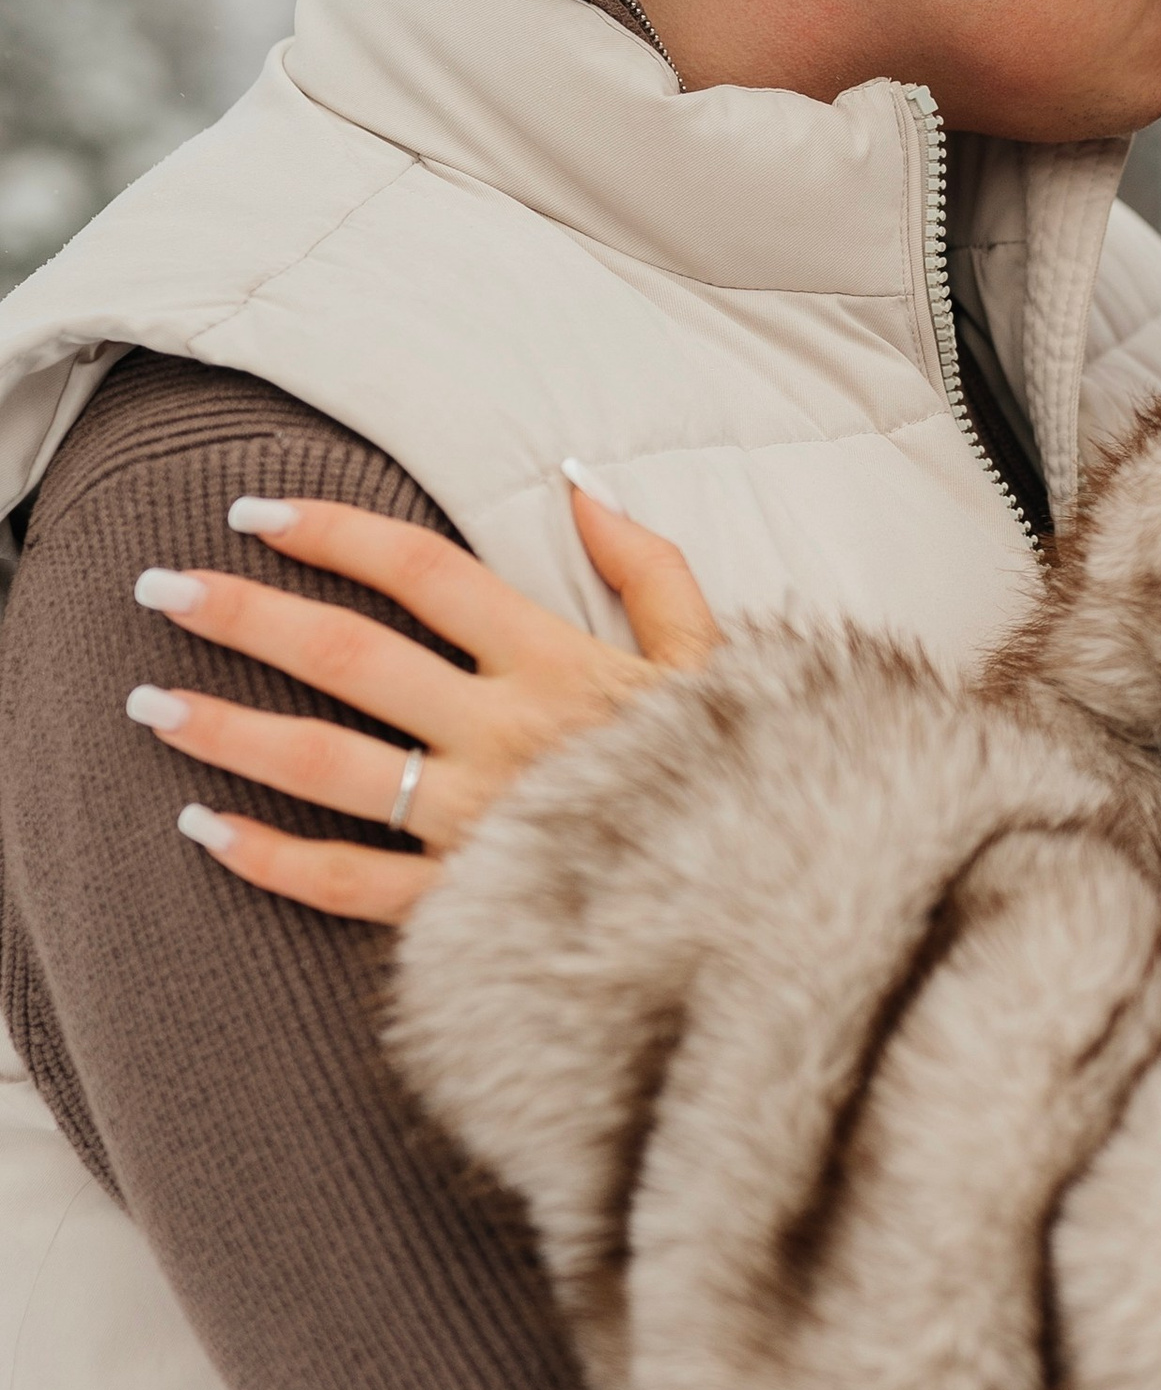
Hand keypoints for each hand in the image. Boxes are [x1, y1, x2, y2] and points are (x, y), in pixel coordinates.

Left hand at [125, 473, 719, 925]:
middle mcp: (508, 735)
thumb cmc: (748, 776)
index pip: (425, 574)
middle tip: (162, 586)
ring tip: (152, 705)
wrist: (780, 907)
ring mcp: (481, 824)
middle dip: (248, 616)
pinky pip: (352, 884)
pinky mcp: (469, 907)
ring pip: (331, 767)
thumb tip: (582, 482)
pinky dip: (274, 860)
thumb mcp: (716, 655)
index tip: (257, 513)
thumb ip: (649, 566)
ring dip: (232, 732)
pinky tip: (206, 831)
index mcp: (561, 664)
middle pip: (352, 656)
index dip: (336, 533)